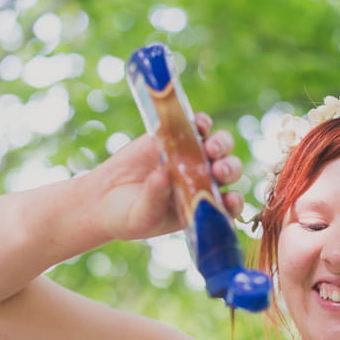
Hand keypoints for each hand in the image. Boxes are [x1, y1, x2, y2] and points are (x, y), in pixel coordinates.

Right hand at [96, 112, 244, 240]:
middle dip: (229, 169)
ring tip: (211, 148)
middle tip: (219, 170)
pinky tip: (199, 125)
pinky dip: (201, 123)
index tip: (230, 199)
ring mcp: (192, 156)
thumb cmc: (128, 216)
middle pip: (228, 171)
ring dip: (221, 144)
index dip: (234, 201)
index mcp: (202, 205)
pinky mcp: (176, 137)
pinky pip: (197, 125)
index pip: (229, 204)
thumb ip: (154, 199)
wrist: (104, 197)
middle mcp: (203, 180)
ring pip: (219, 146)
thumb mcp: (141, 215)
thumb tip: (163, 175)